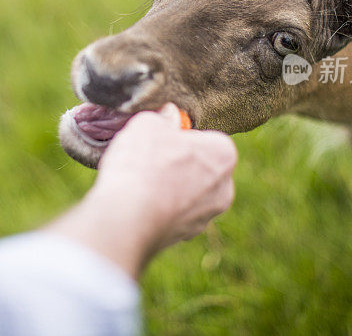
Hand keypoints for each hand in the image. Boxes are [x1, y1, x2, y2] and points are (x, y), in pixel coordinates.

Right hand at [47, 104, 236, 278]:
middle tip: (149, 159)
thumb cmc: (144, 164)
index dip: (179, 137)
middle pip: (199, 167)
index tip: (159, 139)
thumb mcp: (148, 123)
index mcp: (224, 154)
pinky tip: (137, 202)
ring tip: (138, 182)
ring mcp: (205, 217)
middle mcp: (224, 189)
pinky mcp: (184, 236)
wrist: (127, 216)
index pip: (205, 138)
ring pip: (186, 193)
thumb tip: (168, 115)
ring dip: (168, 187)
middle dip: (178, 164)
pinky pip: (172, 213)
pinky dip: (158, 207)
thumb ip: (163, 117)